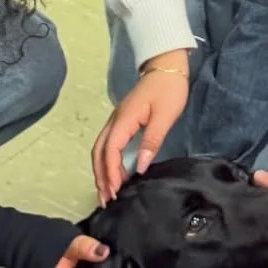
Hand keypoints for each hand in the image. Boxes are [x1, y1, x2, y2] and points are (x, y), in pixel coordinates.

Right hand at [91, 53, 189, 202]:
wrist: (166, 67)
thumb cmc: (168, 90)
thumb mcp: (164, 116)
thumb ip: (152, 141)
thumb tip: (139, 167)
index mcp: (123, 120)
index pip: (111, 150)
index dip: (111, 172)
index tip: (115, 191)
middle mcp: (114, 121)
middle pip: (99, 152)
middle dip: (101, 177)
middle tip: (106, 200)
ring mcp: (116, 121)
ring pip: (101, 150)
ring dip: (101, 171)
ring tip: (106, 192)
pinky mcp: (121, 122)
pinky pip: (108, 146)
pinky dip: (106, 162)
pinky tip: (113, 174)